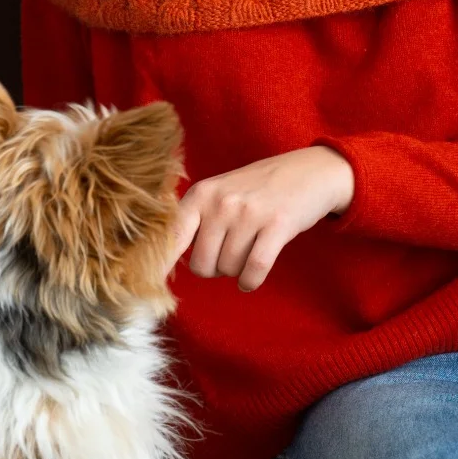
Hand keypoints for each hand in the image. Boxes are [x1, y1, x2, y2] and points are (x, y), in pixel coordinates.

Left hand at [163, 145, 354, 291]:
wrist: (310, 171)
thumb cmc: (260, 189)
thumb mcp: (221, 192)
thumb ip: (195, 221)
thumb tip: (162, 262)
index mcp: (201, 194)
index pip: (171, 237)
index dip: (158, 265)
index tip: (147, 288)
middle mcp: (221, 202)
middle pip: (202, 265)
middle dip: (215, 269)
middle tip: (231, 253)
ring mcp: (249, 213)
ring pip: (228, 269)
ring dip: (238, 271)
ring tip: (250, 249)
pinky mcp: (277, 225)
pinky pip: (253, 271)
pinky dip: (250, 281)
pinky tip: (252, 277)